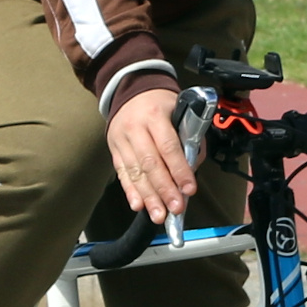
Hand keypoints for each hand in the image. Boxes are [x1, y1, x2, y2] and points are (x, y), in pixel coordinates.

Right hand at [104, 86, 195, 227]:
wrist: (131, 90)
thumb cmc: (161, 104)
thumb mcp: (179, 111)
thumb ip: (188, 138)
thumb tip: (192, 169)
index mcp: (155, 115)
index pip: (168, 146)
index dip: (179, 170)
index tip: (189, 189)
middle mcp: (135, 129)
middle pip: (150, 163)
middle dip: (164, 189)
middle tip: (175, 208)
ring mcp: (121, 140)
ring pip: (135, 172)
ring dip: (148, 196)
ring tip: (158, 215)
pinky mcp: (114, 150)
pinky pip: (122, 174)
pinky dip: (130, 191)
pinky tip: (138, 205)